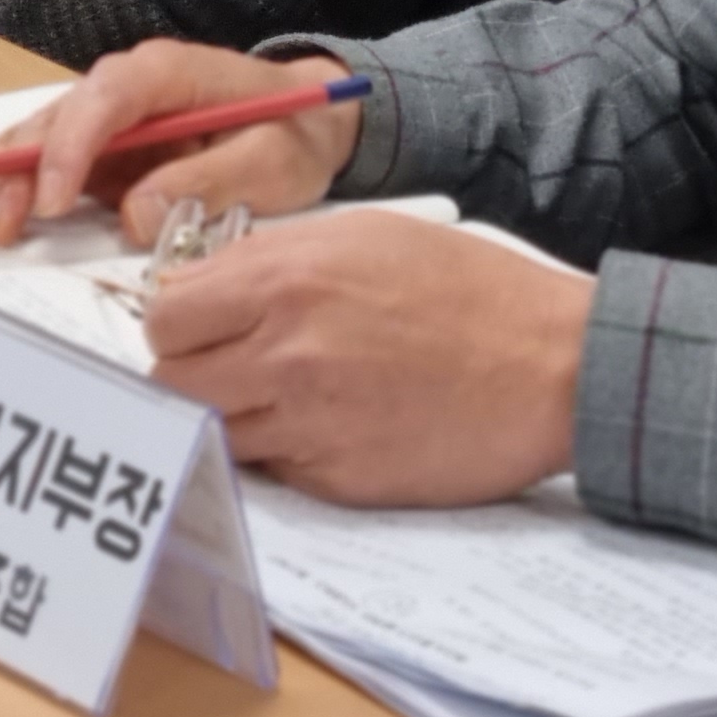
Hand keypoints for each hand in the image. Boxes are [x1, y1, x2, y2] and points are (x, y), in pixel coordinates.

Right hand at [0, 39, 362, 249]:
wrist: (311, 123)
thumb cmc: (294, 135)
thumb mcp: (272, 160)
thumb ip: (208, 180)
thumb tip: (137, 216)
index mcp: (166, 74)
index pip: (105, 98)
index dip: (70, 148)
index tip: (49, 203)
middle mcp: (125, 88)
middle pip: (54, 120)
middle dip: (8, 170)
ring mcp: (108, 121)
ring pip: (36, 142)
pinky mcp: (102, 153)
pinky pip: (44, 168)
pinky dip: (4, 192)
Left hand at [146, 217, 591, 505]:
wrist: (552, 366)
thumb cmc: (466, 288)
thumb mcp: (363, 235)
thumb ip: (268, 258)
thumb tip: (193, 287)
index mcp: (287, 281)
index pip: (165, 317)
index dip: (177, 323)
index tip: (199, 324)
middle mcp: (288, 355)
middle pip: (171, 385)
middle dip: (188, 375)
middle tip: (227, 366)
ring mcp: (312, 426)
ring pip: (211, 436)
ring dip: (230, 419)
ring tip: (280, 396)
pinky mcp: (339, 481)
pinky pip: (273, 470)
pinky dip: (284, 452)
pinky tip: (329, 424)